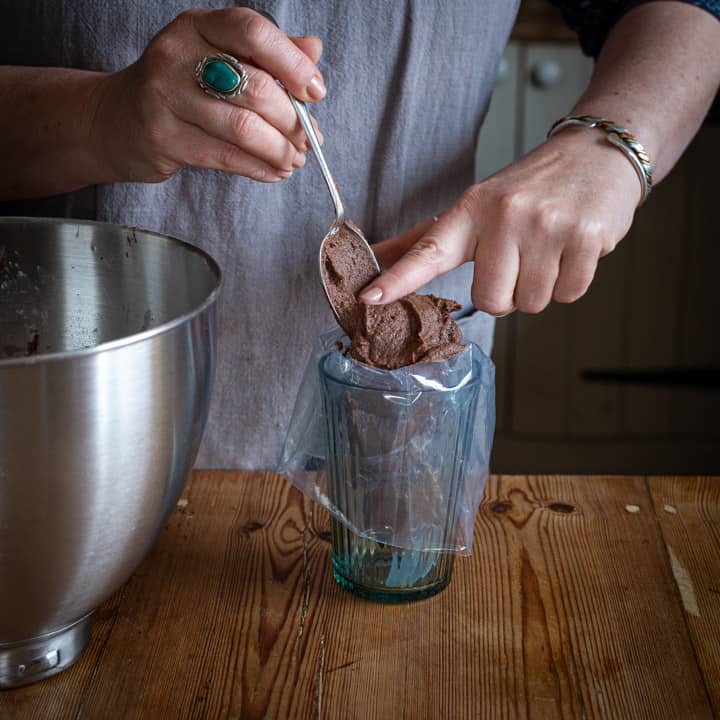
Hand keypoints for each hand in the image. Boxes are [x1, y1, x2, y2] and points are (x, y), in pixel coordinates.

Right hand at [91, 8, 324, 183]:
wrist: (113, 121)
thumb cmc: (177, 89)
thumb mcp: (217, 58)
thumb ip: (266, 54)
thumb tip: (314, 50)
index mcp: (197, 26)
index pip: (253, 32)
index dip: (292, 63)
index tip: (315, 91)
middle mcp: (177, 55)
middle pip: (256, 88)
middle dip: (292, 121)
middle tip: (308, 140)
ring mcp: (165, 97)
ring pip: (244, 128)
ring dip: (279, 150)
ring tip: (294, 160)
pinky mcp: (163, 138)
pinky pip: (226, 157)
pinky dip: (259, 168)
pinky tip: (273, 172)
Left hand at [361, 129, 641, 314]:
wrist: (597, 153)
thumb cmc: (528, 189)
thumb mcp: (475, 206)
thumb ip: (426, 240)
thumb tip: (375, 255)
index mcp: (471, 209)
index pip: (429, 250)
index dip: (398, 278)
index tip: (369, 297)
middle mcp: (505, 216)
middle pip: (490, 301)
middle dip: (505, 293)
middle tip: (519, 259)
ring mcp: (546, 227)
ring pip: (530, 304)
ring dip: (539, 288)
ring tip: (547, 250)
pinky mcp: (585, 238)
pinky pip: (567, 296)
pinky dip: (569, 283)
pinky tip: (570, 251)